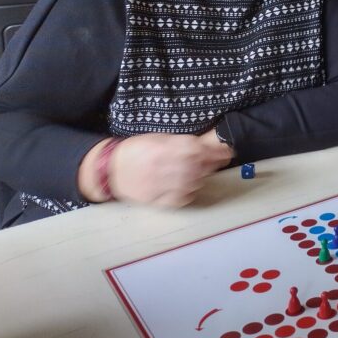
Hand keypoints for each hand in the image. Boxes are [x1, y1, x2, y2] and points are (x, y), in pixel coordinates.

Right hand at [80, 131, 232, 207]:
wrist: (110, 169)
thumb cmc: (137, 150)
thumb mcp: (159, 138)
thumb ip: (182, 142)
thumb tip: (208, 144)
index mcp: (166, 147)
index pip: (199, 150)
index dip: (217, 151)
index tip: (228, 151)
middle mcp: (165, 166)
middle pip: (200, 166)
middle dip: (212, 164)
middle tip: (217, 161)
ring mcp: (161, 184)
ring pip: (194, 183)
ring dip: (201, 177)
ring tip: (198, 172)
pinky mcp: (156, 200)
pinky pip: (182, 198)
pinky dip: (190, 192)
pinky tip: (188, 186)